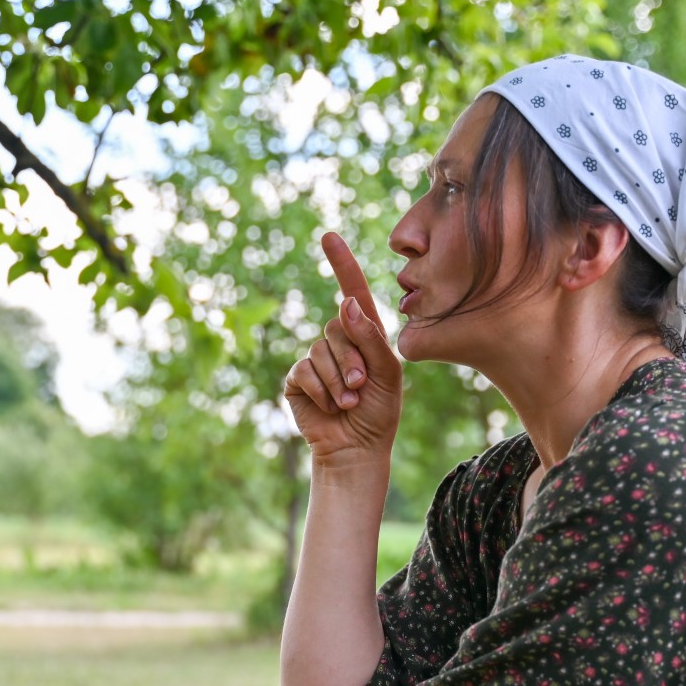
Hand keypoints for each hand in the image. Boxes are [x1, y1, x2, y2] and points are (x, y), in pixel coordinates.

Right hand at [283, 233, 402, 466]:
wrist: (357, 449)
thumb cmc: (380, 412)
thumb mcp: (387, 373)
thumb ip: (370, 337)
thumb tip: (344, 302)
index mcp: (364, 334)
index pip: (351, 291)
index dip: (341, 264)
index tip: (329, 237)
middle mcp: (338, 341)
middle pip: (337, 327)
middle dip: (351, 359)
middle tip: (361, 387)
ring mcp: (315, 359)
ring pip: (320, 352)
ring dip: (338, 381)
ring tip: (349, 402)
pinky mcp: (297, 379)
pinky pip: (304, 371)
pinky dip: (321, 391)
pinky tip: (331, 407)